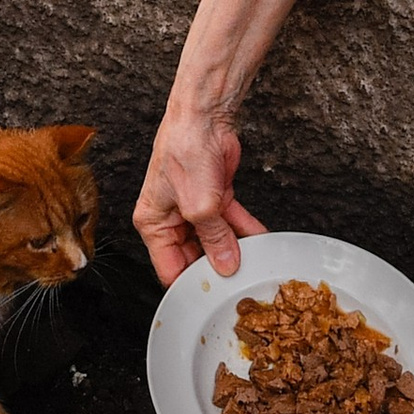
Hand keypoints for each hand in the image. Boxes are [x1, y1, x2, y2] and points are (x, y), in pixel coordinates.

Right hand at [133, 104, 267, 285]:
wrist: (205, 116)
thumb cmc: (185, 149)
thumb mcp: (200, 206)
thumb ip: (215, 239)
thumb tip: (226, 263)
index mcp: (153, 223)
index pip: (169, 268)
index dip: (189, 284)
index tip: (211, 297)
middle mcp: (171, 218)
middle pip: (194, 257)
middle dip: (216, 267)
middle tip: (237, 281)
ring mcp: (194, 208)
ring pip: (216, 240)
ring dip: (235, 250)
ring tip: (253, 262)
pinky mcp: (215, 197)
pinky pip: (231, 223)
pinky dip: (246, 232)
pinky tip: (260, 241)